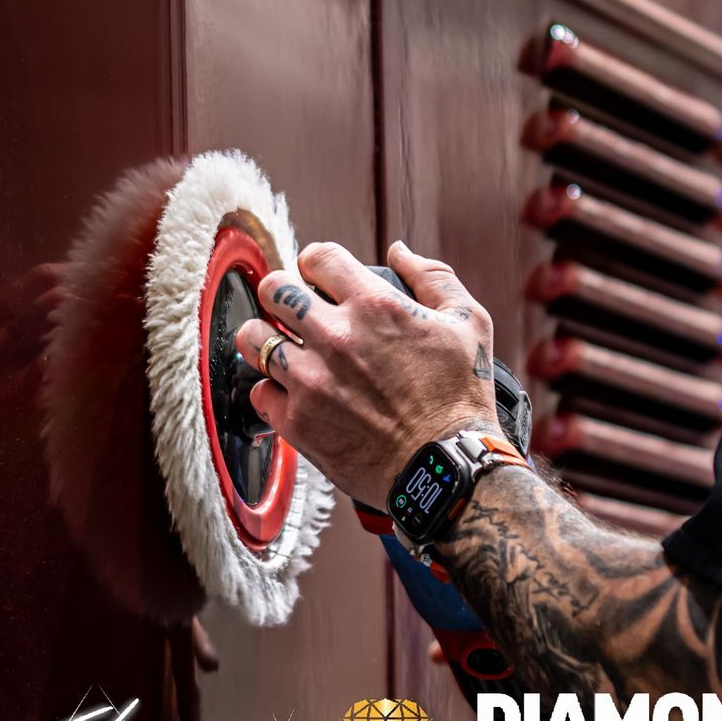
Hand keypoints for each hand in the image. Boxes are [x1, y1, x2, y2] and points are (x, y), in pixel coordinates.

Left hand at [233, 240, 501, 506]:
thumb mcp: (469, 323)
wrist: (447, 469)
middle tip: (295, 311)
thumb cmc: (461, 397)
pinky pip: (259, 392)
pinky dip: (272, 391)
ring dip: (265, 338)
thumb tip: (399, 251)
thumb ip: (433, 276)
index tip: (319, 279)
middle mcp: (335, 337)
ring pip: (252, 338)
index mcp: (374, 305)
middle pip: (273, 289)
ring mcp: (311, 380)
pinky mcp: (298, 422)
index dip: (315, 263)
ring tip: (284, 348)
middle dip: (282, 294)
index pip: (317, 256)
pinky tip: (293, 394)